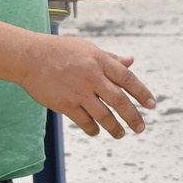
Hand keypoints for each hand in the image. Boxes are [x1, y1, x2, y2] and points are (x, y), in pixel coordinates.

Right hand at [17, 35, 154, 137]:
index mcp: (100, 61)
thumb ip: (110, 58)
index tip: (151, 105)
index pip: (128, 78)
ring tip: (121, 134)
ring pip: (104, 115)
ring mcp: (79, 92)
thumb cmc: (60, 50)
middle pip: (119, 100)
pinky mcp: (65, 104)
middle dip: (133, 116)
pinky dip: (93, 129)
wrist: (30, 57)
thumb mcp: (88, 48)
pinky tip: (97, 131)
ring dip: (115, 127)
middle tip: (140, 127)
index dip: (142, 93)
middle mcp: (92, 77)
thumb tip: (131, 61)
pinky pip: (84, 121)